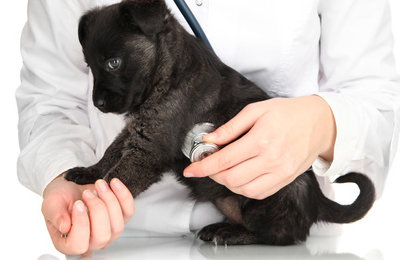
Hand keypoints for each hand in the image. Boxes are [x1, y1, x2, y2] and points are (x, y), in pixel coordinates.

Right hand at [41, 174, 133, 255]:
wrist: (72, 187)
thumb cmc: (61, 198)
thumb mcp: (51, 203)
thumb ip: (55, 215)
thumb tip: (64, 226)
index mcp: (69, 244)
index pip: (79, 245)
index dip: (81, 224)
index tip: (78, 203)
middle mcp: (91, 242)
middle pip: (102, 236)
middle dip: (97, 209)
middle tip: (87, 193)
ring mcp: (108, 232)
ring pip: (118, 225)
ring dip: (110, 200)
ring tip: (99, 184)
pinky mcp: (120, 218)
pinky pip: (129, 211)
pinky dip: (123, 196)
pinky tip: (114, 184)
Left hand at [183, 95, 335, 199]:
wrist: (320, 123)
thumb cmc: (287, 112)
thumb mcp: (256, 110)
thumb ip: (230, 127)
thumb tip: (208, 140)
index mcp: (261, 139)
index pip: (224, 160)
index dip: (203, 167)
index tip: (190, 170)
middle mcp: (271, 159)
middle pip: (231, 178)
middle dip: (213, 175)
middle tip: (209, 165)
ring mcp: (280, 173)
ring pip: (243, 190)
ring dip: (227, 183)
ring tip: (224, 170)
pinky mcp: (285, 180)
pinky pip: (259, 193)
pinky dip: (243, 189)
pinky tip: (240, 177)